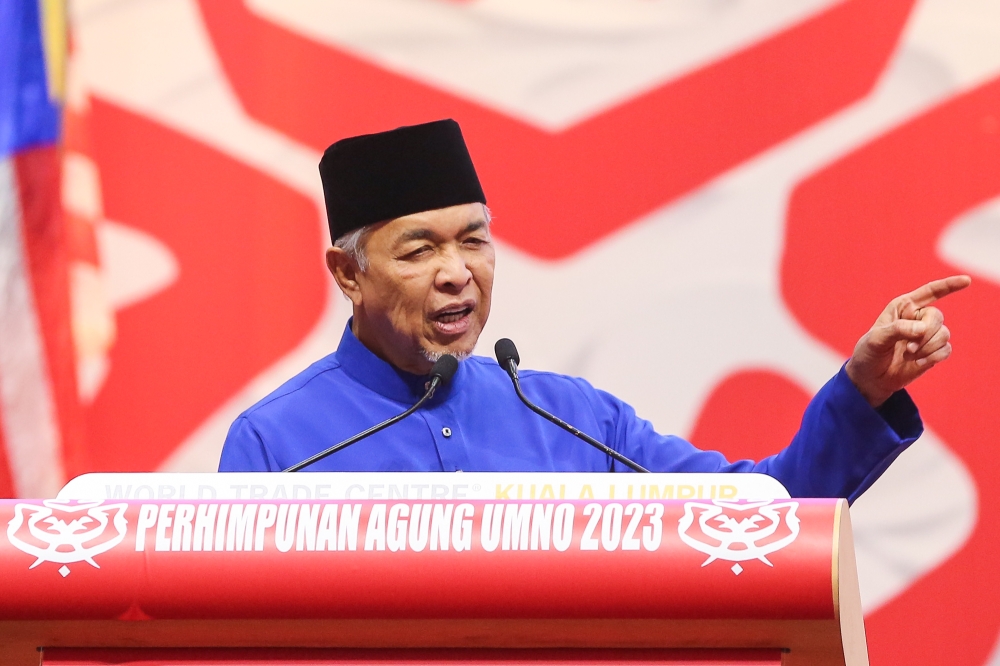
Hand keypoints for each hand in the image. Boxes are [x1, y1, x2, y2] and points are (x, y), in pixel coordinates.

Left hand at [845, 275, 971, 407]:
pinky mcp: (933, 351)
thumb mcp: (876, 340)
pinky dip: (933, 357)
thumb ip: (897, 329)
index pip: (930, 291)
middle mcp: (918, 317)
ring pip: (944, 334)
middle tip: (909, 347)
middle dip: (926, 333)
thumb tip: (922, 328)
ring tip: (909, 355)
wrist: (872, 378)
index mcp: (903, 307)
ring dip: (927, 347)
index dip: (949, 285)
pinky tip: (918, 362)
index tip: (966, 280)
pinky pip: (946, 349)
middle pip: (937, 317)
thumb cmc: (869, 353)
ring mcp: (927, 335)